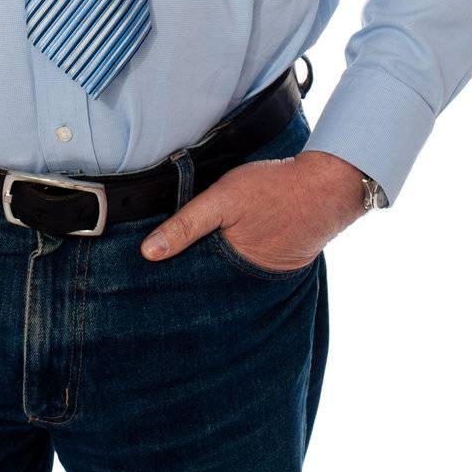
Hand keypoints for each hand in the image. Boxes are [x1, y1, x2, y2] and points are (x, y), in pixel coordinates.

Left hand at [140, 149, 366, 266]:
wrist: (327, 187)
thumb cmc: (274, 189)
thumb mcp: (223, 199)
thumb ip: (186, 224)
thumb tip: (148, 253)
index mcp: (231, 272)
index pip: (190, 284)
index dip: (169, 277)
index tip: (145, 275)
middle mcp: (247, 283)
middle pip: (207, 283)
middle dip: (187, 277)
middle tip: (157, 269)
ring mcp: (263, 276)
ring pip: (225, 276)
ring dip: (210, 269)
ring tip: (184, 259)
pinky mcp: (275, 265)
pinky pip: (244, 268)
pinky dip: (232, 260)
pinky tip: (222, 247)